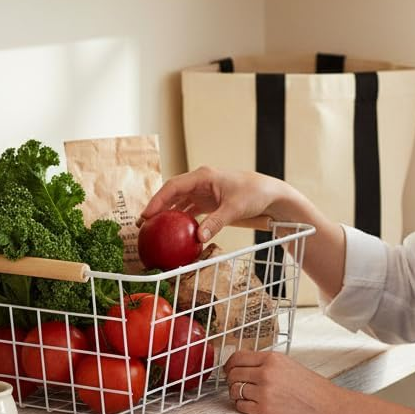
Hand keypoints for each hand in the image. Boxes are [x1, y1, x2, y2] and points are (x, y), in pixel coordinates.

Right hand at [139, 166, 295, 242]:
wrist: (271, 195)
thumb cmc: (255, 194)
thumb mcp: (235, 208)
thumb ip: (216, 222)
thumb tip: (198, 238)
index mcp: (203, 176)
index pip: (173, 186)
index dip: (157, 200)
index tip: (146, 215)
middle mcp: (201, 182)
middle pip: (172, 193)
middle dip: (157, 207)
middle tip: (143, 225)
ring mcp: (204, 192)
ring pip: (179, 202)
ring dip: (167, 215)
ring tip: (153, 229)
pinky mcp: (209, 203)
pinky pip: (190, 211)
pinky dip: (181, 221)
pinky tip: (174, 233)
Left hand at [224, 349, 346, 413]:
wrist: (330, 409)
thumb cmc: (315, 391)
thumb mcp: (290, 366)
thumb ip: (268, 365)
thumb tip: (248, 367)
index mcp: (273, 359)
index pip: (238, 357)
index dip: (230, 365)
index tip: (228, 370)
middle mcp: (266, 373)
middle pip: (233, 374)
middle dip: (231, 380)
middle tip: (235, 385)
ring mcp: (264, 392)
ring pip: (234, 391)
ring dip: (236, 395)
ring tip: (245, 398)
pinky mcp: (264, 412)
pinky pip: (241, 407)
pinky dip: (242, 407)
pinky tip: (252, 407)